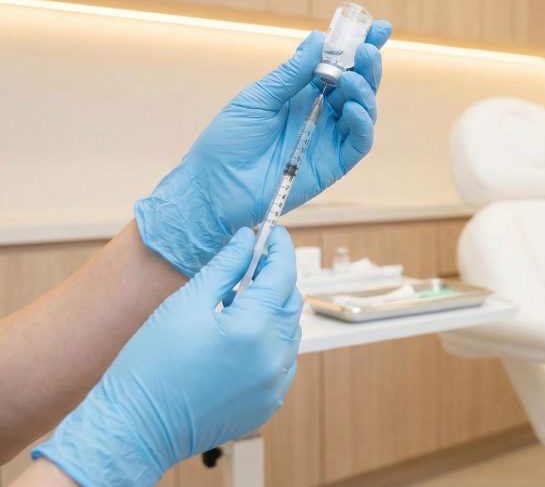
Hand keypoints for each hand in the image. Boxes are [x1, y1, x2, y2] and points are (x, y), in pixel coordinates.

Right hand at [33, 227, 301, 485]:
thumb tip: (245, 241)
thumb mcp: (184, 305)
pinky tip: (240, 337)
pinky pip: (283, 360)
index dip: (279, 248)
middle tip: (251, 263)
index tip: (272, 233)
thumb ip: (224, 268)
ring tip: (238, 302)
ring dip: (272, 310)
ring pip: (289, 331)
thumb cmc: (150, 367)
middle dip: (275, 278)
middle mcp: (273, 358)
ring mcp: (274, 383)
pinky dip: (270, 341)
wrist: (136, 428)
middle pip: (290, 302)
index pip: (282, 274)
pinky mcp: (269, 401)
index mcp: (252, 329)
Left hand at [135, 22, 391, 274]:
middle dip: (368, 65)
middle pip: (358, 86)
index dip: (358, 47)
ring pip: (364, 111)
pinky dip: (363, 124)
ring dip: (365, 91)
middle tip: (368, 49)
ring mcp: (329, 140)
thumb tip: (318, 40)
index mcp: (302, 94)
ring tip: (351, 80)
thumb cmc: (227, 143)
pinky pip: (359, 142)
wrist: (215, 188)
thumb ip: (291, 73)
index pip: (338, 66)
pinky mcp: (333, 165)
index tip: (377, 27)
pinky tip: (355, 109)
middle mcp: (320, 115)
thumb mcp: (257, 98)